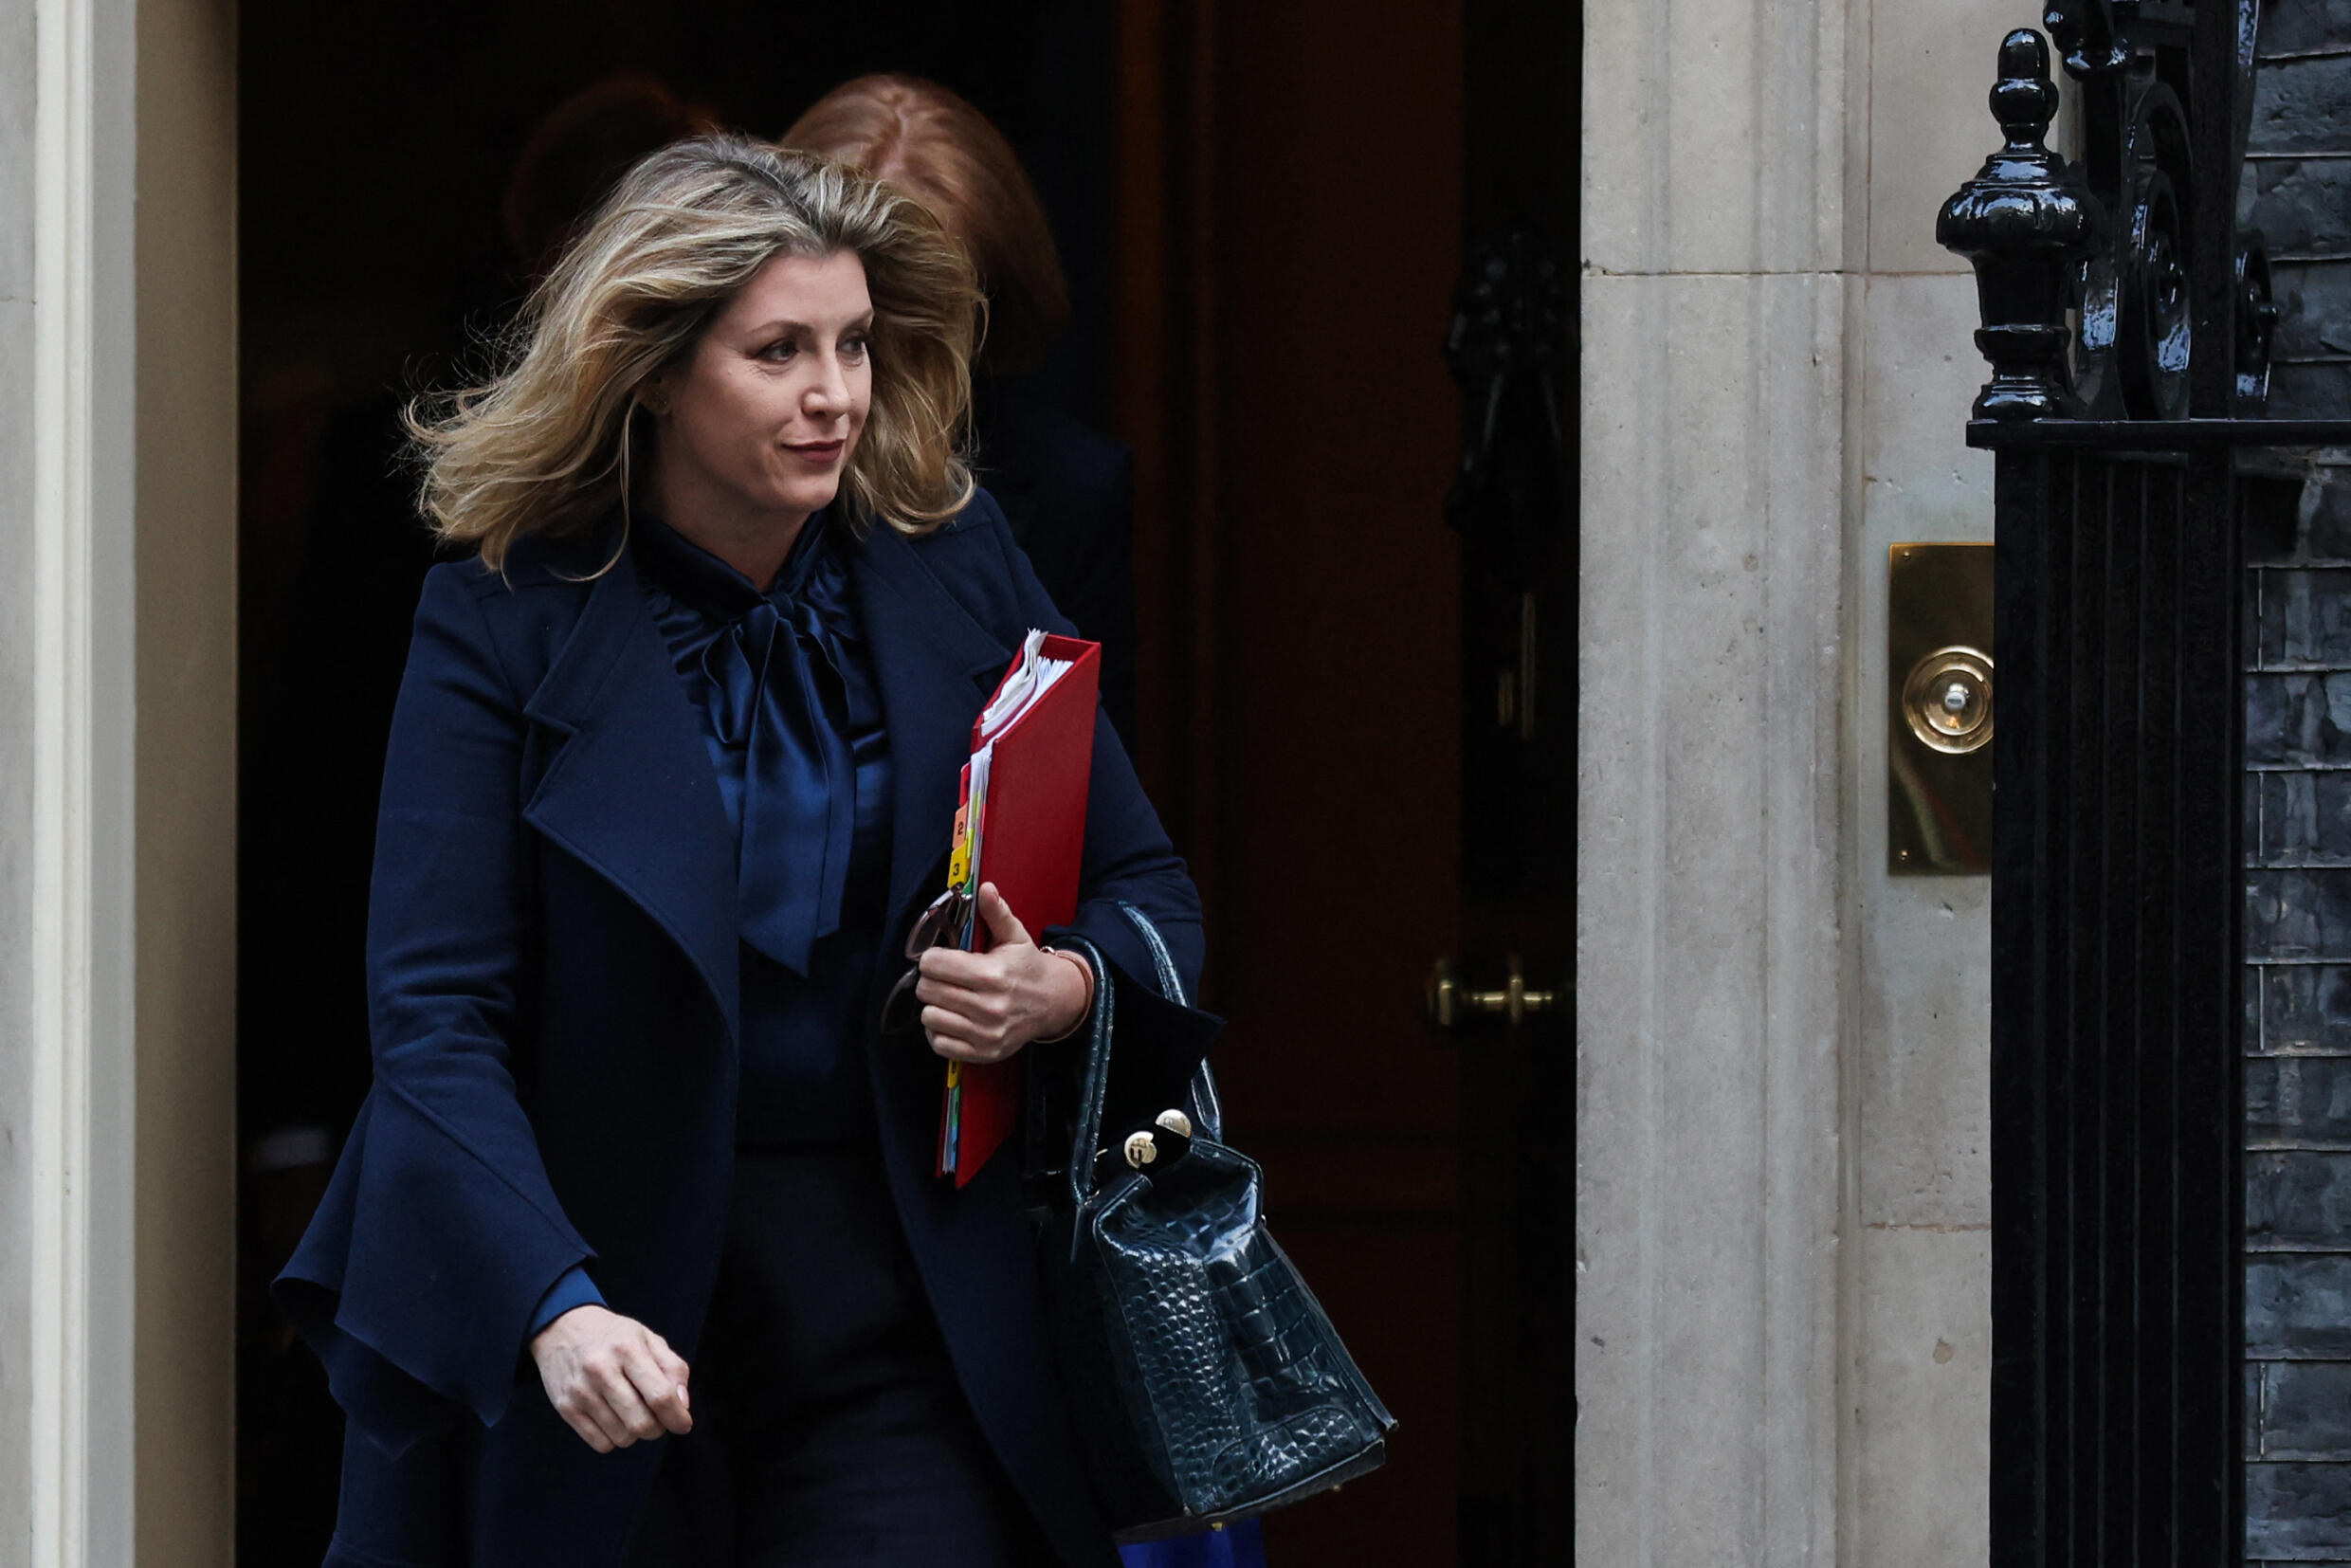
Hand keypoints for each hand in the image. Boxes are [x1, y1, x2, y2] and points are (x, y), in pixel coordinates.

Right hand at [529, 1305, 691, 1452]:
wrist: (562, 1328)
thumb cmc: (613, 1336)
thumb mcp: (648, 1338)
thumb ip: (673, 1368)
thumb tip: (682, 1405)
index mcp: (628, 1349)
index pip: (660, 1395)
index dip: (677, 1417)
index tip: (683, 1424)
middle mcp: (601, 1370)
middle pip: (641, 1423)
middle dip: (658, 1429)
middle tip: (658, 1419)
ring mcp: (581, 1391)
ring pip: (622, 1438)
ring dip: (635, 1434)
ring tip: (633, 1413)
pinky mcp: (565, 1408)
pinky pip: (601, 1444)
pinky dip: (614, 1439)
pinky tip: (613, 1419)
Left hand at [915, 882, 1091, 1063]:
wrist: (1054, 1003)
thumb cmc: (1027, 968)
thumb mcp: (1015, 936)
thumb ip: (996, 912)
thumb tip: (985, 888)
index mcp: (992, 974)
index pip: (934, 964)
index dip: (932, 958)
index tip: (940, 958)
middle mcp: (988, 1006)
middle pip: (927, 990)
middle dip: (930, 980)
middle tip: (943, 977)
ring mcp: (985, 1033)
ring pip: (930, 1017)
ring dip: (934, 1006)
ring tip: (948, 998)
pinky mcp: (983, 1052)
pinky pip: (939, 1044)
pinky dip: (940, 1031)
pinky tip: (952, 1018)